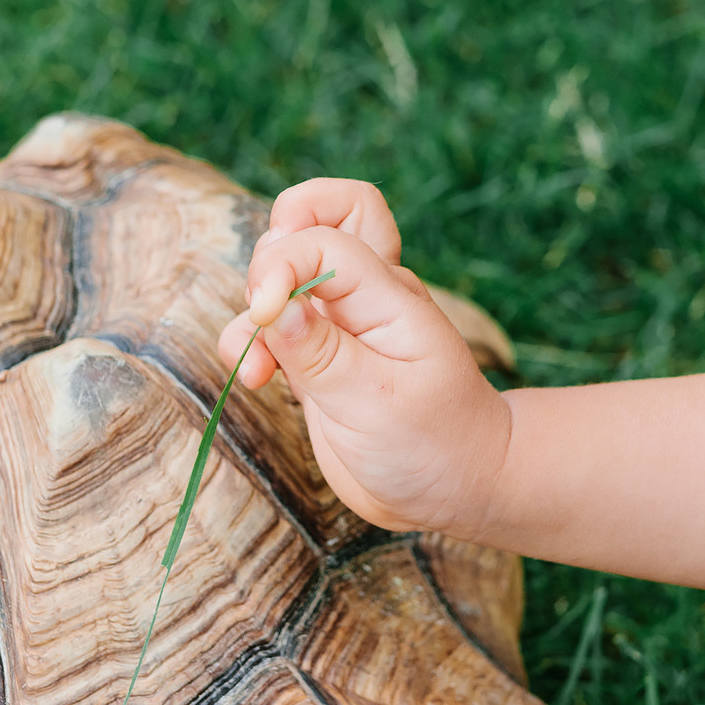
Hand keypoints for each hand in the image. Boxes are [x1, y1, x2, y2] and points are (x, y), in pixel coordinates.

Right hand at [218, 180, 510, 535]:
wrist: (455, 486)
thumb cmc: (434, 444)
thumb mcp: (377, 405)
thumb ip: (321, 353)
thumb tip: (273, 305)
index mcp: (390, 297)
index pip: (327, 237)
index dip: (284, 262)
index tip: (263, 314)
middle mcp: (365, 296)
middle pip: (315, 218)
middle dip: (272, 256)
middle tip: (263, 314)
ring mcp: (340, 322)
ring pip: (284, 272)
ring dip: (253, 309)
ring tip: (257, 368)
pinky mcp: (316, 355)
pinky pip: (272, 325)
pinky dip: (249, 342)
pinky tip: (254, 379)